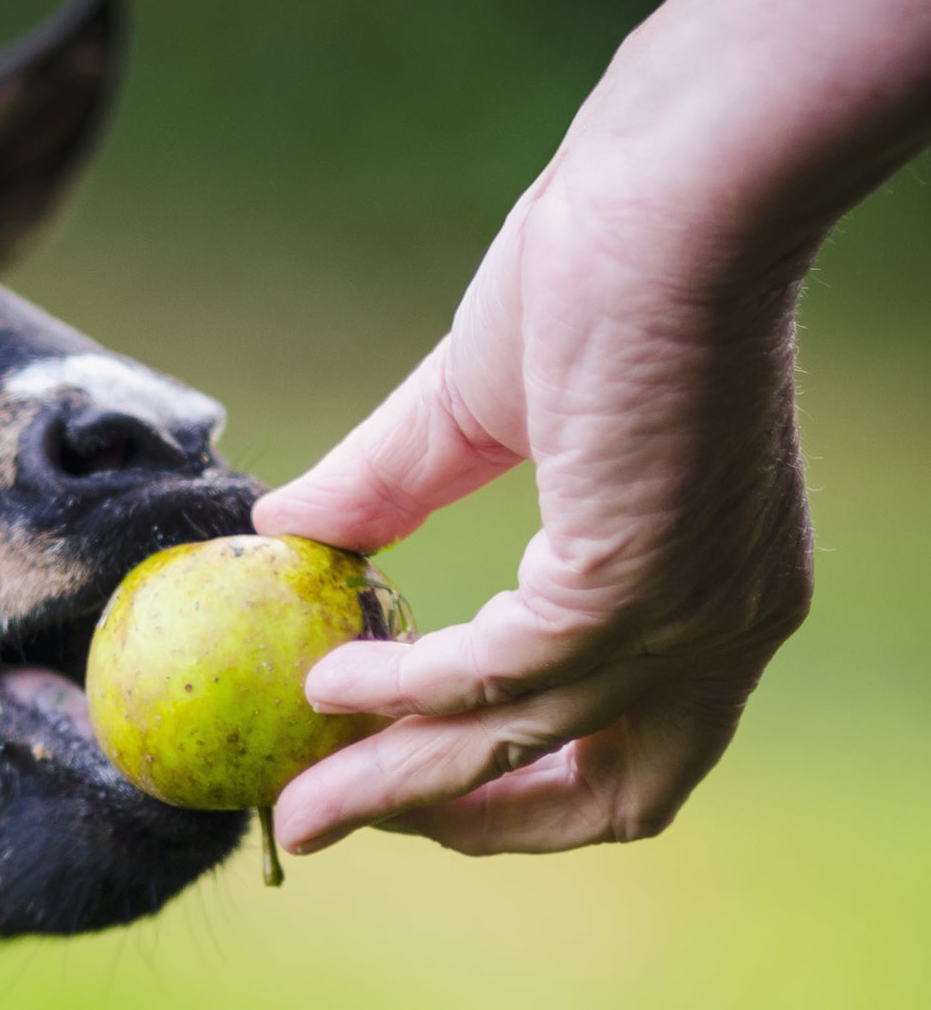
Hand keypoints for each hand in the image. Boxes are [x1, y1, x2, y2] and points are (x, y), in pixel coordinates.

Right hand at [252, 159, 815, 854]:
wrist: (672, 186)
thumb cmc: (604, 267)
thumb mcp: (480, 413)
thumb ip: (388, 491)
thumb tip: (283, 532)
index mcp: (715, 589)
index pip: (638, 747)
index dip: (523, 787)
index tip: (408, 778)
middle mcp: (728, 626)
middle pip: (607, 798)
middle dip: (463, 823)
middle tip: (334, 822)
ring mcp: (686, 615)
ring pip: (520, 747)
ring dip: (395, 779)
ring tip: (297, 792)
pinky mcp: (628, 583)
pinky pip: (489, 676)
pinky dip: (399, 692)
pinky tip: (326, 676)